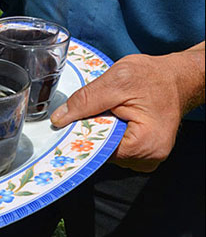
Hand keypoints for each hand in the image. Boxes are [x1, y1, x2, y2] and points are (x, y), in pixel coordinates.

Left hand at [50, 43, 204, 171]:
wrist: (177, 78)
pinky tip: (110, 117)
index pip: (98, 150)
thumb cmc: (154, 77)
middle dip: (89, 131)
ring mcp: (145, 158)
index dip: (79, 135)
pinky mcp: (141, 152)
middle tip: (87, 111)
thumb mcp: (118, 79)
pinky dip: (107, 132)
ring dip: (98, 130)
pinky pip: (114, 146)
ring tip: (105, 111)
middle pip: (101, 152)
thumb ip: (87, 100)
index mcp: (145, 145)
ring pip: (105, 149)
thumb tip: (59, 119)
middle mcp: (147, 159)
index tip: (64, 124)